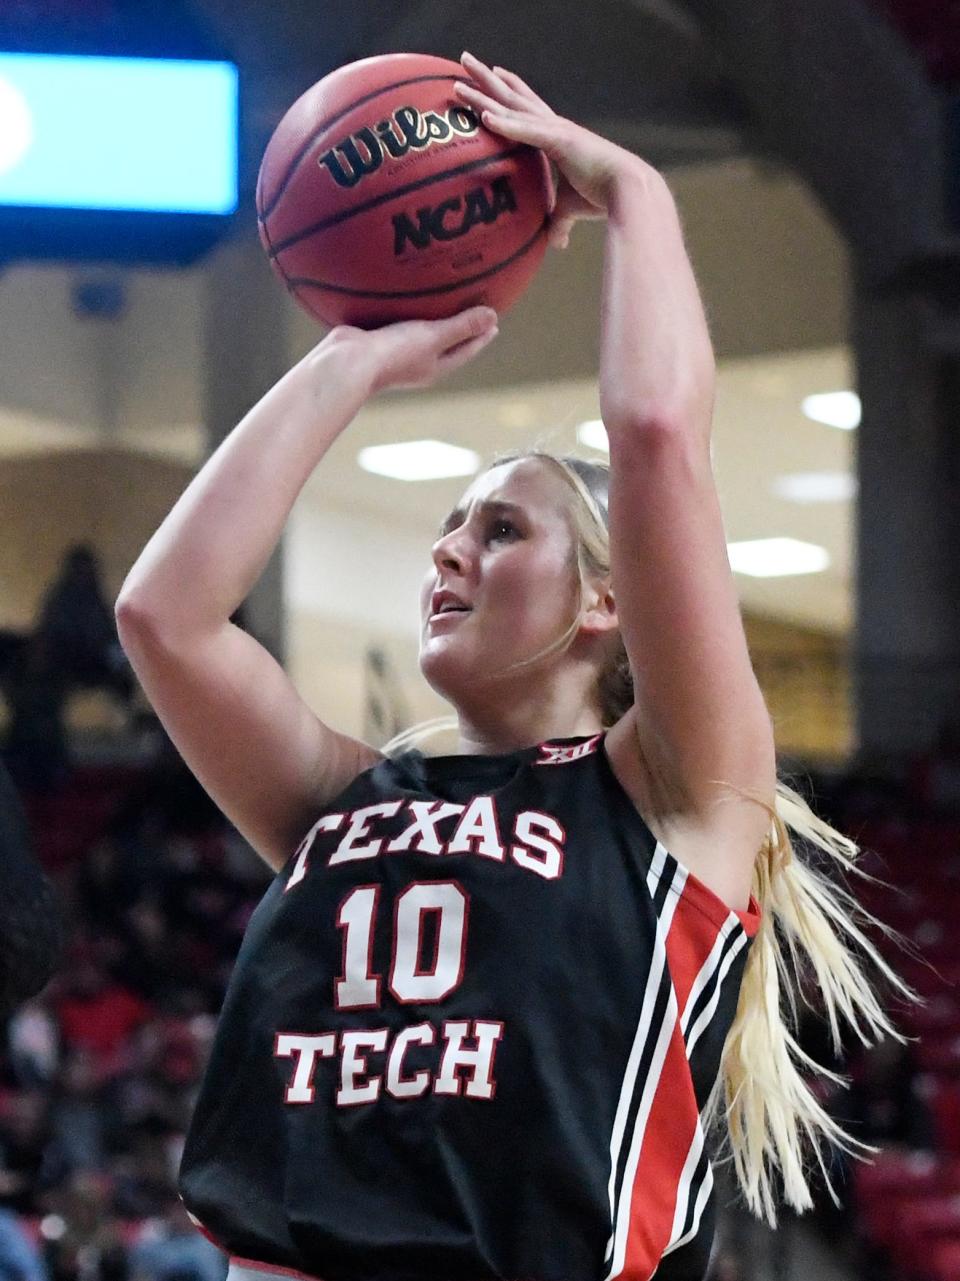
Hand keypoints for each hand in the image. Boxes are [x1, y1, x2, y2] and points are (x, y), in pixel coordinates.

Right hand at [326, 305, 499, 395]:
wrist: (348, 362)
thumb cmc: (394, 352)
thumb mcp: (433, 337)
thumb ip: (461, 326)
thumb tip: (493, 317)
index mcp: (435, 367)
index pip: (465, 350)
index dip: (480, 336)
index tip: (494, 323)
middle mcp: (418, 364)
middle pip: (446, 344)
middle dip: (460, 330)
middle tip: (474, 312)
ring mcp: (397, 354)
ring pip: (422, 334)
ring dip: (433, 321)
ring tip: (441, 302)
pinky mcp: (379, 341)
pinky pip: (400, 324)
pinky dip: (408, 313)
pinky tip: (404, 299)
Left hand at [454, 51, 648, 249]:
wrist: (627, 191)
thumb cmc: (602, 198)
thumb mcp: (572, 209)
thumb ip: (559, 222)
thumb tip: (556, 242)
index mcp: (557, 136)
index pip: (527, 109)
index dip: (510, 91)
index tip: (494, 75)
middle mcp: (555, 125)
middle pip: (513, 97)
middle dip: (488, 79)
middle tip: (465, 60)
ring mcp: (556, 129)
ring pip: (513, 107)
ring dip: (485, 92)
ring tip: (460, 78)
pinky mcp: (561, 140)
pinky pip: (526, 131)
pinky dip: (505, 124)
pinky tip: (484, 115)